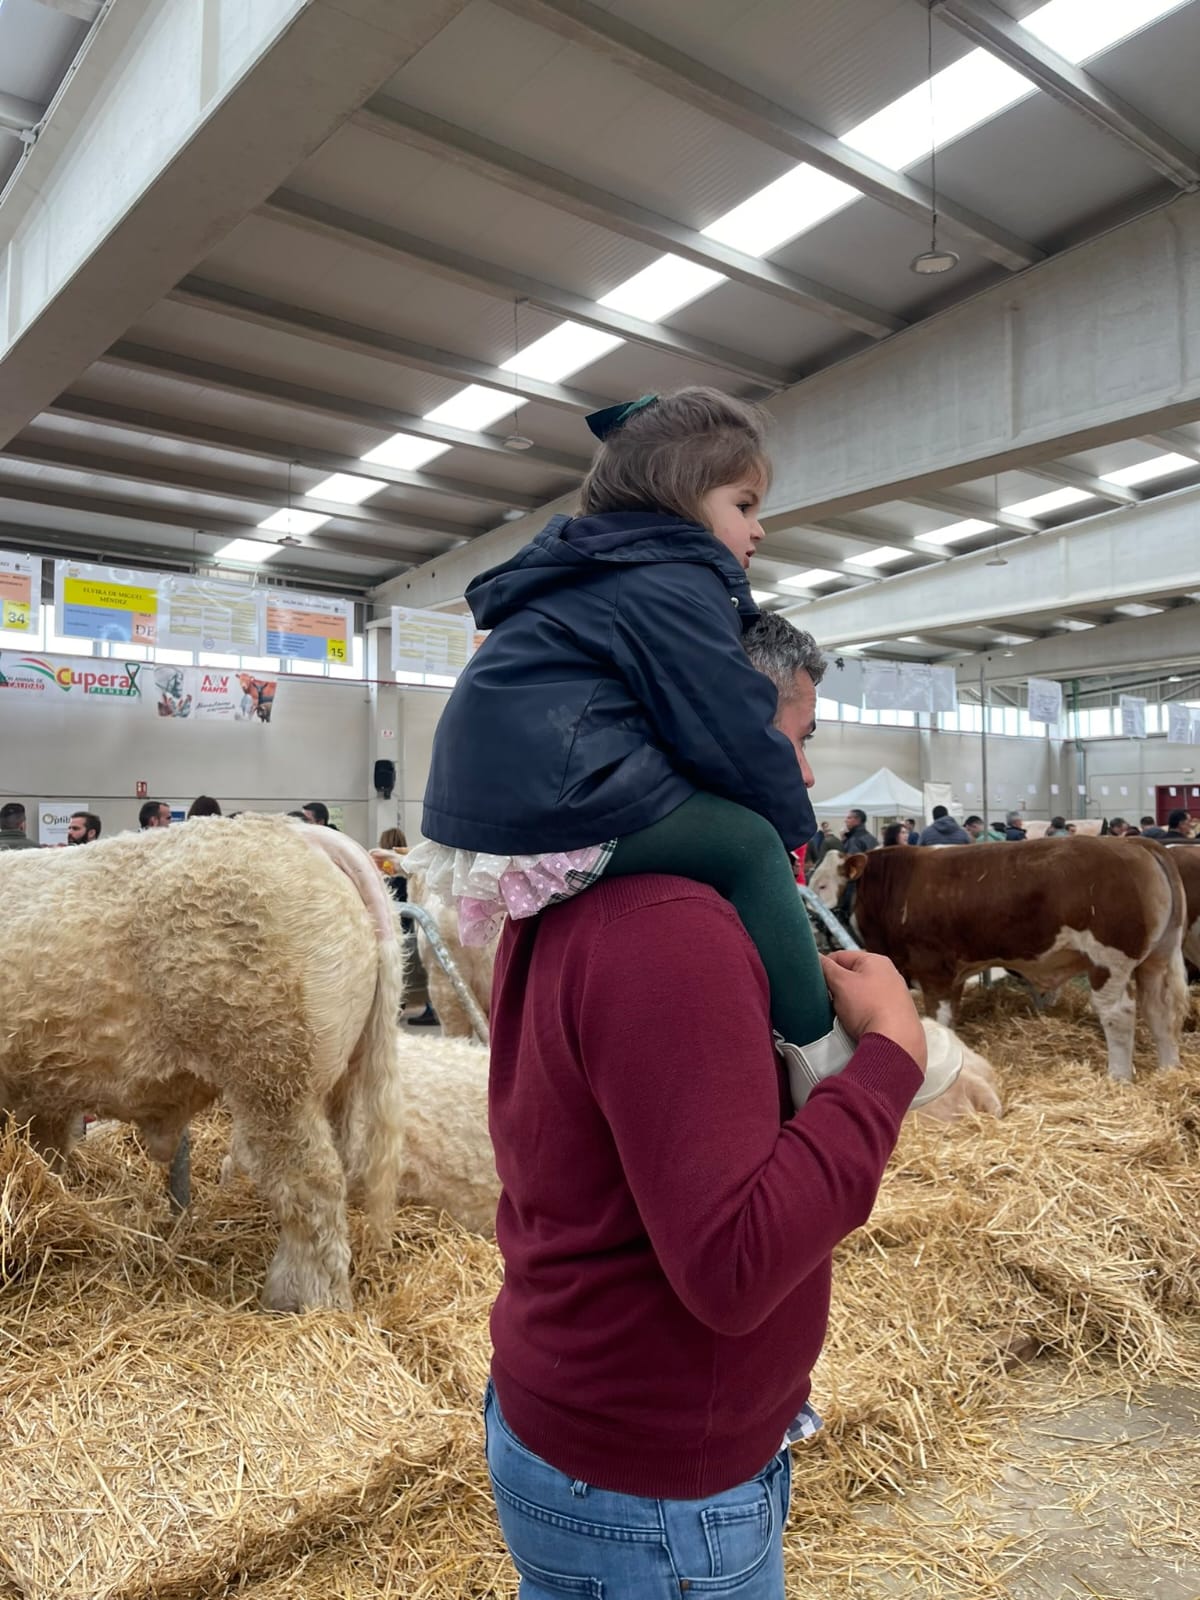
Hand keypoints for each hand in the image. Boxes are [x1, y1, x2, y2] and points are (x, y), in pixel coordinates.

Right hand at [820, 951, 926, 1074]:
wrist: (895, 1042)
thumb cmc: (873, 1010)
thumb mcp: (840, 983)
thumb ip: (825, 968)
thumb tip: (817, 960)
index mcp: (876, 961)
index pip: (840, 956)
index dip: (824, 967)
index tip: (815, 980)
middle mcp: (889, 976)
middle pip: (851, 977)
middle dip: (837, 989)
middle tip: (829, 1000)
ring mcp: (894, 997)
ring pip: (860, 997)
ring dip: (848, 1005)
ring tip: (843, 1016)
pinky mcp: (896, 1016)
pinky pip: (870, 1013)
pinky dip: (861, 1018)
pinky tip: (857, 1026)